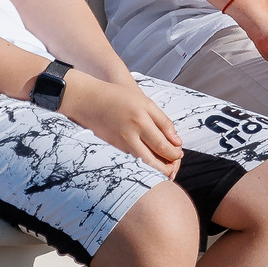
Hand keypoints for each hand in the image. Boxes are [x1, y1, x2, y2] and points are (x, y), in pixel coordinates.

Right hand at [59, 72, 184, 177]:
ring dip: (156, 169)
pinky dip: (143, 164)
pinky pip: (132, 160)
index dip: (174, 152)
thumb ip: (162, 121)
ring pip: (143, 163)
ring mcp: (121, 143)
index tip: (179, 153)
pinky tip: (149, 162)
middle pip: (154, 158)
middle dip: (168, 166)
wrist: (88, 100)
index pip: (164, 144)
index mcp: (142, 119)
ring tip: (165, 169)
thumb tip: (177, 141)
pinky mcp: (113, 148)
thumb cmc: (118, 97)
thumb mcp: (144, 102)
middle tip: (174, 166)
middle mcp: (131, 134)